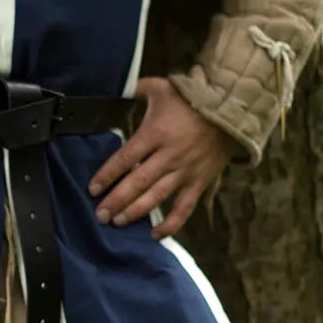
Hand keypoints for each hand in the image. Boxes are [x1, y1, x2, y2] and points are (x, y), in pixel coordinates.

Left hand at [87, 77, 231, 240]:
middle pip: (137, 182)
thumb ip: (136, 89)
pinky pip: (184, 208)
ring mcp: (185, 171)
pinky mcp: (200, 182)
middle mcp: (169, 156)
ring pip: (157, 197)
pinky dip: (171, 224)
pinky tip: (155, 235)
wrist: (230, 109)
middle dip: (116, 200)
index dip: (107, 174)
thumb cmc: (191, 97)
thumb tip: (114, 88)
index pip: (126, 158)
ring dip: (136, 212)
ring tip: (117, 222)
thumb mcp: (161, 87)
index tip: (93, 189)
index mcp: (156, 133)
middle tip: (100, 214)